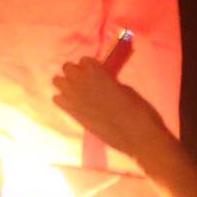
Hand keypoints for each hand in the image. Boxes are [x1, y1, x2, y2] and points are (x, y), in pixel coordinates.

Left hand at [52, 58, 167, 158]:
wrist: (139, 136)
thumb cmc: (139, 109)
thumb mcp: (124, 88)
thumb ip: (107, 80)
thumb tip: (100, 81)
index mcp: (96, 70)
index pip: (84, 60)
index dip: (91, 68)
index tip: (98, 76)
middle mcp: (81, 79)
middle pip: (68, 67)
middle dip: (76, 74)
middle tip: (88, 85)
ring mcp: (74, 96)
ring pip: (57, 81)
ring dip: (67, 85)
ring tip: (80, 95)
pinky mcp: (73, 113)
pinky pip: (57, 100)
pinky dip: (64, 101)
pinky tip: (76, 108)